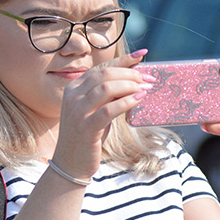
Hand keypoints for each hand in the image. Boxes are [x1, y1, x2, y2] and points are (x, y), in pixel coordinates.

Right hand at [51, 49, 153, 178]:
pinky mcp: (85, 127)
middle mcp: (73, 95)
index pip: (101, 67)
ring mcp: (77, 111)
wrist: (70, 163)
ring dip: (130, 85)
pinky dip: (127, 102)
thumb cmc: (87, 135)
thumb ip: (108, 95)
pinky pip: (109, 109)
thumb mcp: (95, 110)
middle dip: (130, 73)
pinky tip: (140, 99)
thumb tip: (134, 80)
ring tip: (146, 88)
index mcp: (74, 88)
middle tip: (148, 78)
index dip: (123, 60)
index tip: (142, 55)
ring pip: (106, 87)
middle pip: (104, 74)